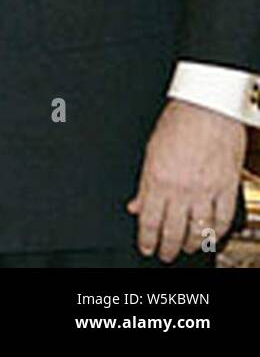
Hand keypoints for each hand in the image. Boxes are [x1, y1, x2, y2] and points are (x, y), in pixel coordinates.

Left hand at [127, 98, 245, 262]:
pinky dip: (216, 232)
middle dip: (166, 247)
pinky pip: (223, 219)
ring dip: (191, 244)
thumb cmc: (178, 121)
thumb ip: (144, 183)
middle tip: (164, 255)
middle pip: (173, 230)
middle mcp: (181, 187)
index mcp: (157, 177)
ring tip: (185, 248)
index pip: (149, 219)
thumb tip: (136, 206)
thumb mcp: (150, 151)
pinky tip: (210, 236)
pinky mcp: (227, 187)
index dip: (146, 239)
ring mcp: (206, 189)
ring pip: (198, 229)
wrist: (208, 107)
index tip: (145, 247)